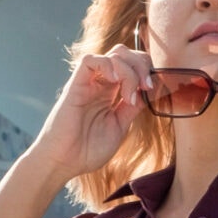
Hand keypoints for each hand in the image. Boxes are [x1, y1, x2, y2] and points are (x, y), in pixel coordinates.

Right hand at [24, 44, 152, 186]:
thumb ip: (133, 107)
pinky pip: (89, 61)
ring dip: (129, 69)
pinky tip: (115, 81)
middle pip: (125, 54)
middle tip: (147, 87)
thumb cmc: (88, 149)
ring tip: (130, 94)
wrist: (63, 163)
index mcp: (111, 92)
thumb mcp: (120, 126)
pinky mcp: (75, 86)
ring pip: (113, 54)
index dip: (147, 71)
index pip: (133, 65)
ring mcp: (88, 83)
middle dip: (142, 65)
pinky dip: (107, 64)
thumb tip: (151, 91)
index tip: (154, 90)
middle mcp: (100, 83)